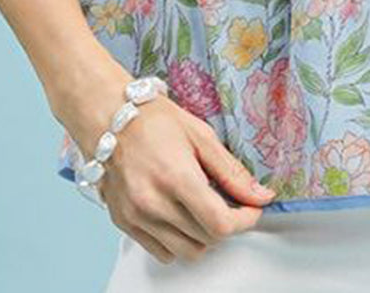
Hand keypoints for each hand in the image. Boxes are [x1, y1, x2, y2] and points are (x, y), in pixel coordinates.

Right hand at [90, 94, 275, 264]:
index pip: (220, 224)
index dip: (245, 220)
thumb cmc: (153, 120)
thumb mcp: (201, 136)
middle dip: (226, 224)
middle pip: (206, 240)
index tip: (251, 209)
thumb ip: (232, 171)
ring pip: (186, 252)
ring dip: (203, 236)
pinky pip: (162, 252)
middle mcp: (153, 203)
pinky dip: (178, 241)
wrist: (109, 117)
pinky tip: (180, 215)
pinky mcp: (124, 223)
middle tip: (228, 203)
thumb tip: (260, 196)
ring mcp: (136, 217)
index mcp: (176, 177)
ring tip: (202, 208)